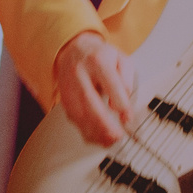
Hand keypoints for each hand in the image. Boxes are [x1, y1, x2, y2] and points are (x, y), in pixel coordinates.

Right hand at [54, 31, 138, 146]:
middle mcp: (80, 74)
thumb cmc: (99, 57)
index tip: (128, 119)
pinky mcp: (64, 98)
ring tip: (109, 141)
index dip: (121, 105)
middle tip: (116, 136)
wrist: (73, 51)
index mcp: (98, 62)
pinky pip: (73, 118)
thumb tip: (124, 99)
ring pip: (78, 113)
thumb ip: (126, 77)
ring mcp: (69, 87)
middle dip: (103, 123)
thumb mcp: (120, 58)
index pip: (111, 85)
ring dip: (94, 131)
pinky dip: (85, 131)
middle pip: (89, 101)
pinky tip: (96, 137)